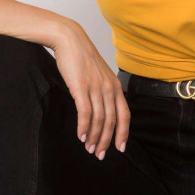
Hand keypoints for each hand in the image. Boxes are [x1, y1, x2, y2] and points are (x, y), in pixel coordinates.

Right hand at [48, 20, 129, 158]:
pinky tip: (81, 136)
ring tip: (89, 148)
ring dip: (94, 137)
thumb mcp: (98, 75)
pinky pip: (85, 112)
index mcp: (115, 86)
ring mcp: (95, 88)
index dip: (123, 133)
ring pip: (99, 119)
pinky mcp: (81, 87)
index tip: (120, 148)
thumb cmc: (81, 58)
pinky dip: (84, 127)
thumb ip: (102, 91)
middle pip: (112, 121)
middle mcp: (108, 88)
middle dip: (106, 140)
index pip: (125, 114)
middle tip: (100, 154)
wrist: (69, 39)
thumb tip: (101, 110)